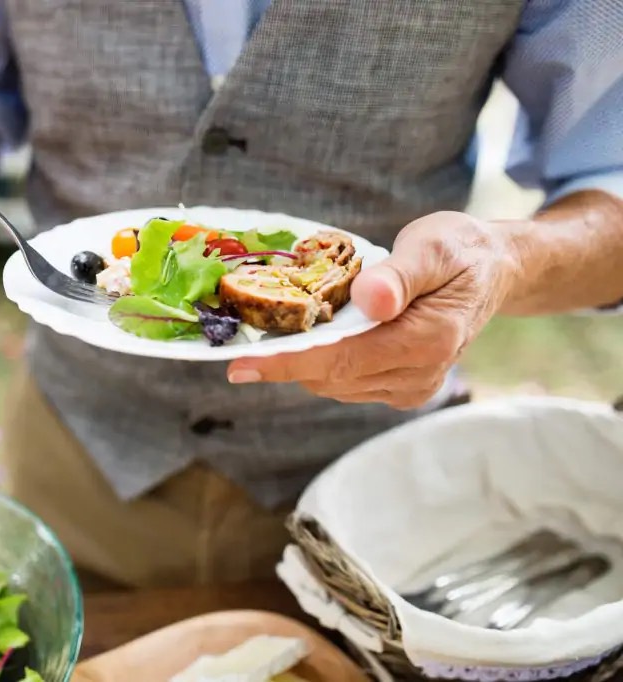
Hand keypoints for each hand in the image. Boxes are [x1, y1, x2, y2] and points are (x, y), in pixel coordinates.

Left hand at [227, 212, 521, 409]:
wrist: (492, 270)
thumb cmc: (459, 251)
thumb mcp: (432, 247)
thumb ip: (399, 276)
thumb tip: (370, 301)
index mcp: (429, 340)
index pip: (342, 360)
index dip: (288, 364)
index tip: (241, 367)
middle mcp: (420, 374)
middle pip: (332, 376)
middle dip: (284, 360)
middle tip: (240, 338)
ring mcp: (412, 386)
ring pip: (334, 383)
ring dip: (301, 360)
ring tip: (275, 328)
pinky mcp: (402, 388)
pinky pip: (347, 381)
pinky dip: (321, 362)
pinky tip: (309, 336)